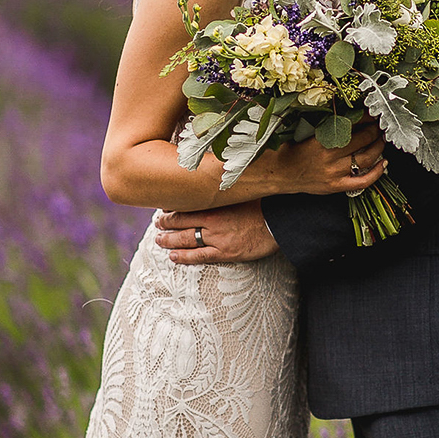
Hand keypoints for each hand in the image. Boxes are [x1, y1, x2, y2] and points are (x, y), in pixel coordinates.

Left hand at [155, 200, 280, 264]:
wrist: (280, 222)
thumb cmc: (263, 205)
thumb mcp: (242, 192)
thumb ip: (225, 190)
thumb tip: (214, 181)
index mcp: (216, 203)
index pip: (186, 205)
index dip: (172, 207)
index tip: (164, 208)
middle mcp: (213, 220)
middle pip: (181, 221)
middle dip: (166, 223)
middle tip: (158, 224)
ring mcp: (217, 238)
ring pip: (185, 239)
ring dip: (169, 240)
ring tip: (159, 240)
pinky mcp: (225, 253)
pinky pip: (199, 256)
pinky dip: (184, 257)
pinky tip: (174, 257)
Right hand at [245, 118, 386, 198]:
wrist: (278, 173)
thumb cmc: (290, 150)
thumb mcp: (304, 131)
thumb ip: (323, 122)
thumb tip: (344, 108)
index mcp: (321, 140)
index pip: (352, 125)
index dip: (366, 117)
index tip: (372, 111)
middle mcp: (330, 157)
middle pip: (363, 140)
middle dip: (375, 129)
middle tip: (379, 123)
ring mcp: (335, 174)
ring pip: (366, 159)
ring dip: (378, 147)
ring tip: (382, 138)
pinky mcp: (336, 186)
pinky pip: (362, 182)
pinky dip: (376, 173)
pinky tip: (383, 163)